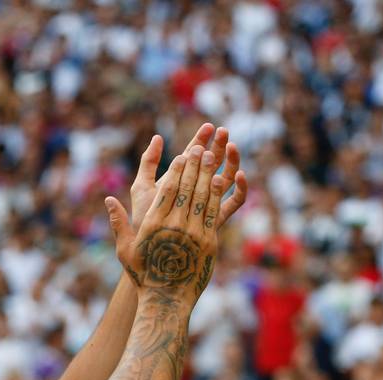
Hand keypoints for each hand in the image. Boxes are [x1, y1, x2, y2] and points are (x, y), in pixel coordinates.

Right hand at [105, 146, 227, 306]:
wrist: (167, 301)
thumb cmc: (144, 275)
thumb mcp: (125, 250)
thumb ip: (118, 223)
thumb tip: (108, 200)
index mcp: (154, 225)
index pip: (168, 190)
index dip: (177, 170)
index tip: (182, 155)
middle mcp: (175, 226)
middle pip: (188, 188)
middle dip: (195, 166)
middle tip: (201, 148)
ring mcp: (194, 235)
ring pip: (203, 198)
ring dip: (208, 174)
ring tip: (212, 157)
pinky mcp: (208, 243)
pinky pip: (214, 214)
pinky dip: (216, 196)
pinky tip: (219, 181)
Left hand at [128, 124, 246, 229]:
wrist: (149, 251)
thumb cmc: (142, 220)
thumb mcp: (141, 188)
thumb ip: (148, 163)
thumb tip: (158, 136)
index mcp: (180, 181)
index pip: (194, 156)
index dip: (202, 140)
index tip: (209, 126)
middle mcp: (196, 191)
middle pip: (213, 164)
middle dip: (220, 146)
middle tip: (224, 131)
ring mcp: (208, 205)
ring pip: (227, 180)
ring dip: (232, 162)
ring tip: (232, 147)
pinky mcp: (216, 220)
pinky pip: (234, 204)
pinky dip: (241, 189)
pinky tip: (240, 175)